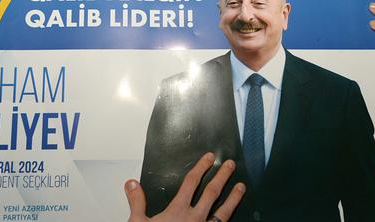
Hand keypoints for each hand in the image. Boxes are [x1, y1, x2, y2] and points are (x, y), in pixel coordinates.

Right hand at [125, 153, 244, 221]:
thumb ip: (137, 201)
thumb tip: (132, 184)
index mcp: (178, 210)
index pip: (192, 182)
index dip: (201, 167)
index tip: (209, 158)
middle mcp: (195, 219)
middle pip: (212, 192)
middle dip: (222, 177)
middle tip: (230, 165)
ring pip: (223, 212)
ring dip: (234, 198)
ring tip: (241, 187)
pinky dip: (229, 220)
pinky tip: (234, 216)